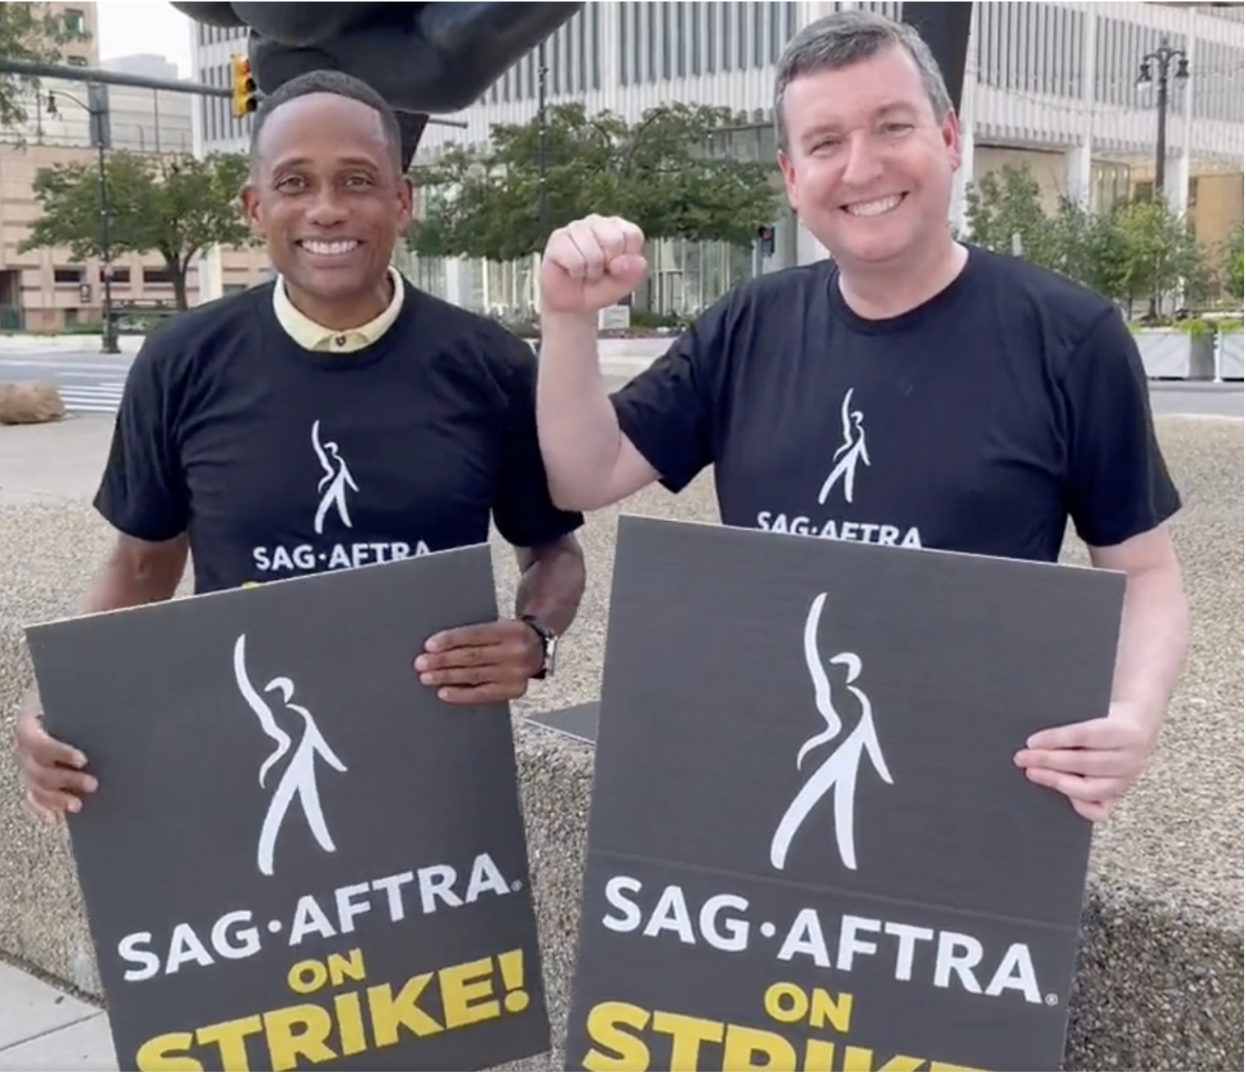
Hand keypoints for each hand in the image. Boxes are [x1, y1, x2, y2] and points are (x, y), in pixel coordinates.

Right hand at [12, 695, 96, 821]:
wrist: (61, 700)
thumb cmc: (74, 695)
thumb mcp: (76, 693)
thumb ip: (88, 699)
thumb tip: (119, 702)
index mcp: (29, 722)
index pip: (38, 742)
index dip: (59, 752)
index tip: (83, 760)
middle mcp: (22, 746)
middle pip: (38, 769)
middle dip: (65, 780)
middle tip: (93, 784)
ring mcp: (25, 763)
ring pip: (35, 786)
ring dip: (55, 799)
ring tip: (78, 805)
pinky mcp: (32, 776)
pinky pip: (30, 796)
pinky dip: (40, 807)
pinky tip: (53, 817)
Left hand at [414, 619, 542, 705]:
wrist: (539, 649)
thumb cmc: (510, 636)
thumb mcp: (499, 625)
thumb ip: (476, 634)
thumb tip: (439, 646)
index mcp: (510, 630)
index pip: (475, 635)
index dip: (451, 640)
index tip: (430, 645)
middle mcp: (515, 652)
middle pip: (472, 657)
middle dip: (443, 661)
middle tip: (422, 663)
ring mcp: (516, 673)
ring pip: (474, 676)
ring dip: (447, 677)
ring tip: (428, 677)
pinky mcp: (514, 690)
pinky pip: (483, 695)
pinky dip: (461, 695)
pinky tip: (444, 692)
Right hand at [540, 214, 647, 315]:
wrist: (572, 304)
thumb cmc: (598, 289)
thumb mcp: (623, 285)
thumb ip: (633, 272)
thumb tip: (638, 261)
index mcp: (618, 228)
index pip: (633, 235)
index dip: (626, 260)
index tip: (617, 268)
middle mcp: (597, 223)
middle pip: (614, 240)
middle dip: (608, 265)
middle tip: (599, 271)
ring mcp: (576, 228)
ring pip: (593, 252)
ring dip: (591, 271)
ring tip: (586, 272)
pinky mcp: (558, 238)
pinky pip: (575, 259)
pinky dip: (576, 273)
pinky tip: (573, 271)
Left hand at [1013, 703, 1154, 821]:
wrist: (1135, 727)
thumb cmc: (1104, 717)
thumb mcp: (1092, 710)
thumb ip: (1071, 721)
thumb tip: (1037, 737)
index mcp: (1125, 731)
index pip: (1086, 736)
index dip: (1056, 739)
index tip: (1031, 742)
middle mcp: (1130, 759)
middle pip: (1086, 763)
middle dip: (1049, 761)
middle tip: (1023, 758)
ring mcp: (1127, 781)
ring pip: (1092, 789)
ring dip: (1058, 781)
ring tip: (1033, 773)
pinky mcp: (1120, 796)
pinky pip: (1100, 810)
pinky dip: (1080, 805)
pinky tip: (1060, 794)